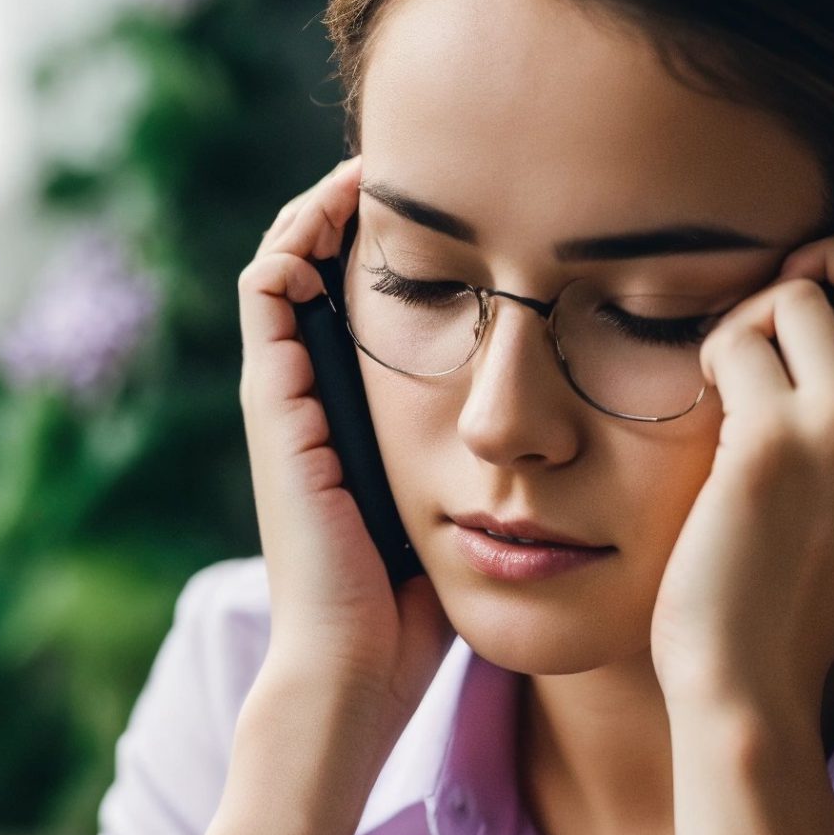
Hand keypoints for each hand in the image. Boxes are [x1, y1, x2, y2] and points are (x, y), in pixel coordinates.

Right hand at [237, 154, 454, 748]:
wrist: (357, 667)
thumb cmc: (415, 619)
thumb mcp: (463, 520)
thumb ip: (490, 477)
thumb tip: (568, 451)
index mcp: (351, 426)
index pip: (363, 317)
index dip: (402, 261)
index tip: (460, 216)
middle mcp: (308, 404)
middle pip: (321, 279)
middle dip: (362, 220)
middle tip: (422, 170)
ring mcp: (281, 400)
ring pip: (284, 266)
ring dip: (324, 210)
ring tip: (377, 167)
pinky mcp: (270, 403)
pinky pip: (265, 289)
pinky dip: (296, 236)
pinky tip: (349, 205)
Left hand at [649, 222, 833, 724]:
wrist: (754, 678)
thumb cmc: (805, 590)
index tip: (811, 282)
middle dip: (804, 279)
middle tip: (762, 326)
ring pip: (800, 295)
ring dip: (754, 323)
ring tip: (733, 378)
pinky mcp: (776, 438)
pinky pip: (738, 337)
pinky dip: (713, 358)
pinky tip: (707, 403)